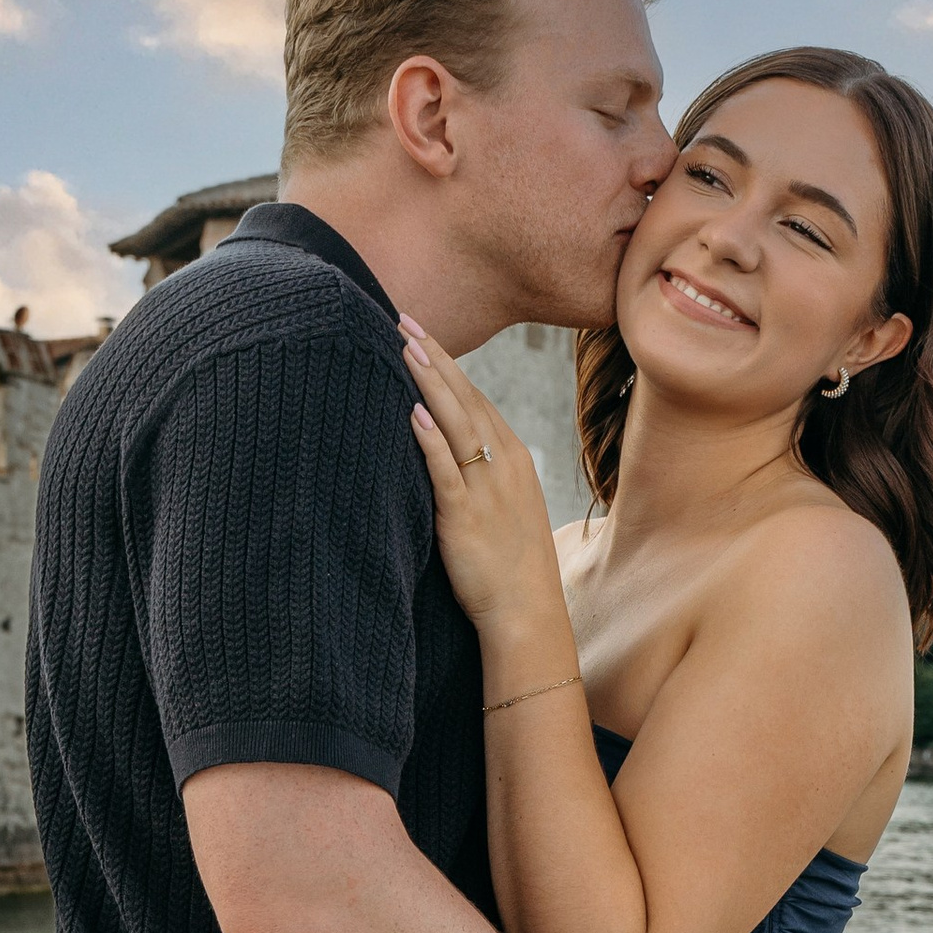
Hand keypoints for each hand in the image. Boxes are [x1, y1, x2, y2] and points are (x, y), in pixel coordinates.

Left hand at [400, 321, 573, 648]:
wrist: (527, 613)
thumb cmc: (511, 566)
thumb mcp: (504, 507)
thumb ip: (478, 473)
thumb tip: (447, 449)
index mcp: (512, 458)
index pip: (476, 398)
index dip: (447, 364)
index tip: (420, 334)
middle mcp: (502, 464)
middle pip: (465, 398)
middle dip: (434, 356)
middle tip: (404, 319)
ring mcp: (486, 489)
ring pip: (456, 423)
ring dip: (430, 382)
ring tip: (404, 346)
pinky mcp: (466, 516)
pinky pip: (446, 470)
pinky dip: (430, 441)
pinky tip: (413, 413)